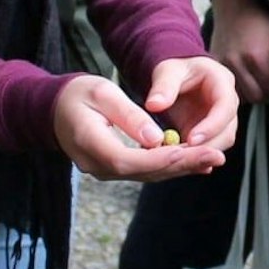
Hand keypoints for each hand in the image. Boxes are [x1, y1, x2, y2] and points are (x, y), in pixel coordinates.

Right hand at [52, 75, 228, 180]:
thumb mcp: (102, 93)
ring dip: (181, 168)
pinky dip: (170, 166)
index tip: (190, 151)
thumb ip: (128, 116)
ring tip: (213, 159)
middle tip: (215, 157)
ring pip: (148, 174)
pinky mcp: (114, 168)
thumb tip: (156, 139)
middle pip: (143, 172)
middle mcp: (97, 165)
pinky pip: (145, 170)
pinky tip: (196, 161)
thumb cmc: (78, 94)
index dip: (160, 158)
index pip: (127, 160)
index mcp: (89, 144)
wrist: (54, 109)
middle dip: (181, 165)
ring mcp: (105, 171)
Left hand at [141, 56, 239, 151]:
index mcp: (222, 83)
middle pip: (227, 131)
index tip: (191, 139)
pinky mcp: (211, 134)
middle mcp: (227, 104)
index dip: (212, 125)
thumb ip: (163, 87)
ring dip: (199, 155)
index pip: (225, 107)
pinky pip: (206, 150)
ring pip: (219, 144)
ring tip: (175, 159)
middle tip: (181, 155)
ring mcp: (221, 121)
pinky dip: (193, 157)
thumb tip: (154, 105)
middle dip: (206, 146)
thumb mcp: (168, 72)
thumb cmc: (175, 70)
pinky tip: (176, 162)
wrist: (176, 78)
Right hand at [209, 0, 268, 102]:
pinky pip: (230, 89)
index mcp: (256, 56)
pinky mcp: (215, 67)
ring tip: (259, 81)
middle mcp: (237, 64)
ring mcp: (223, 67)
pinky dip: (241, 90)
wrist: (233, 8)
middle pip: (257, 95)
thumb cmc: (258, 22)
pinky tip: (247, 80)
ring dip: (254, 92)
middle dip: (268, 92)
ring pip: (243, 96)